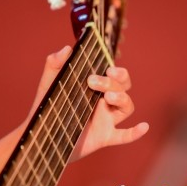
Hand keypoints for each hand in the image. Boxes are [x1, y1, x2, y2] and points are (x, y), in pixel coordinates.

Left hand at [28, 46, 148, 160]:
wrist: (42, 136)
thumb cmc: (48, 108)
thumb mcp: (49, 85)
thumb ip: (54, 65)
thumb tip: (67, 48)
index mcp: (96, 88)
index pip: (115, 76)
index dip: (118, 72)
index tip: (109, 69)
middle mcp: (104, 102)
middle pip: (123, 89)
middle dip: (115, 83)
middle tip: (94, 82)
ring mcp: (106, 120)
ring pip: (127, 108)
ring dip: (122, 99)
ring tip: (108, 98)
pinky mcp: (104, 137)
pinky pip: (124, 136)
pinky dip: (135, 133)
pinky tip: (144, 126)